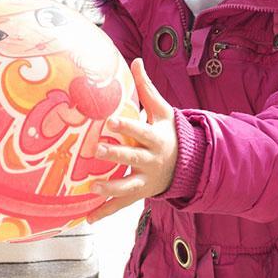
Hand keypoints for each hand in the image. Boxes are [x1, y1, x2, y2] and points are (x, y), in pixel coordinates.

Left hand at [86, 60, 176, 220]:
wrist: (189, 164)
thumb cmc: (169, 133)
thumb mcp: (163, 111)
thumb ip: (146, 88)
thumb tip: (135, 60)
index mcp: (155, 138)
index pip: (140, 131)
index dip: (127, 126)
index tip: (111, 120)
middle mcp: (151, 160)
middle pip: (132, 157)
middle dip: (115, 154)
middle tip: (96, 149)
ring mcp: (146, 179)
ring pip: (128, 186)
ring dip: (111, 188)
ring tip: (93, 187)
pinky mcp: (140, 194)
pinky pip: (122, 204)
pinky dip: (106, 211)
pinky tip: (89, 217)